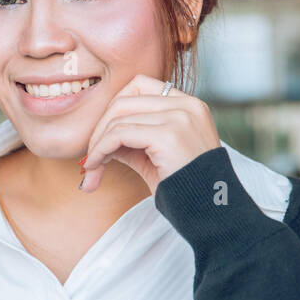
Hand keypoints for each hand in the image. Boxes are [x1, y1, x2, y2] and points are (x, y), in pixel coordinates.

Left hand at [79, 74, 220, 194]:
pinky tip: (96, 167)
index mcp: (189, 105)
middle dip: (99, 129)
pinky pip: (118, 134)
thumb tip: (98, 138)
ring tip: (92, 169)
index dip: (114, 110)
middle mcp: (187, 105)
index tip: (102, 138)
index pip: (139, 86)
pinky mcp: (168, 135)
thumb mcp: (155, 157)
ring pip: (118, 118)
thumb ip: (131, 140)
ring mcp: (180, 117)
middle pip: (124, 100)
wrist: (208, 214)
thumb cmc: (183, 189)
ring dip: (96, 144)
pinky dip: (100, 150)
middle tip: (90, 158)